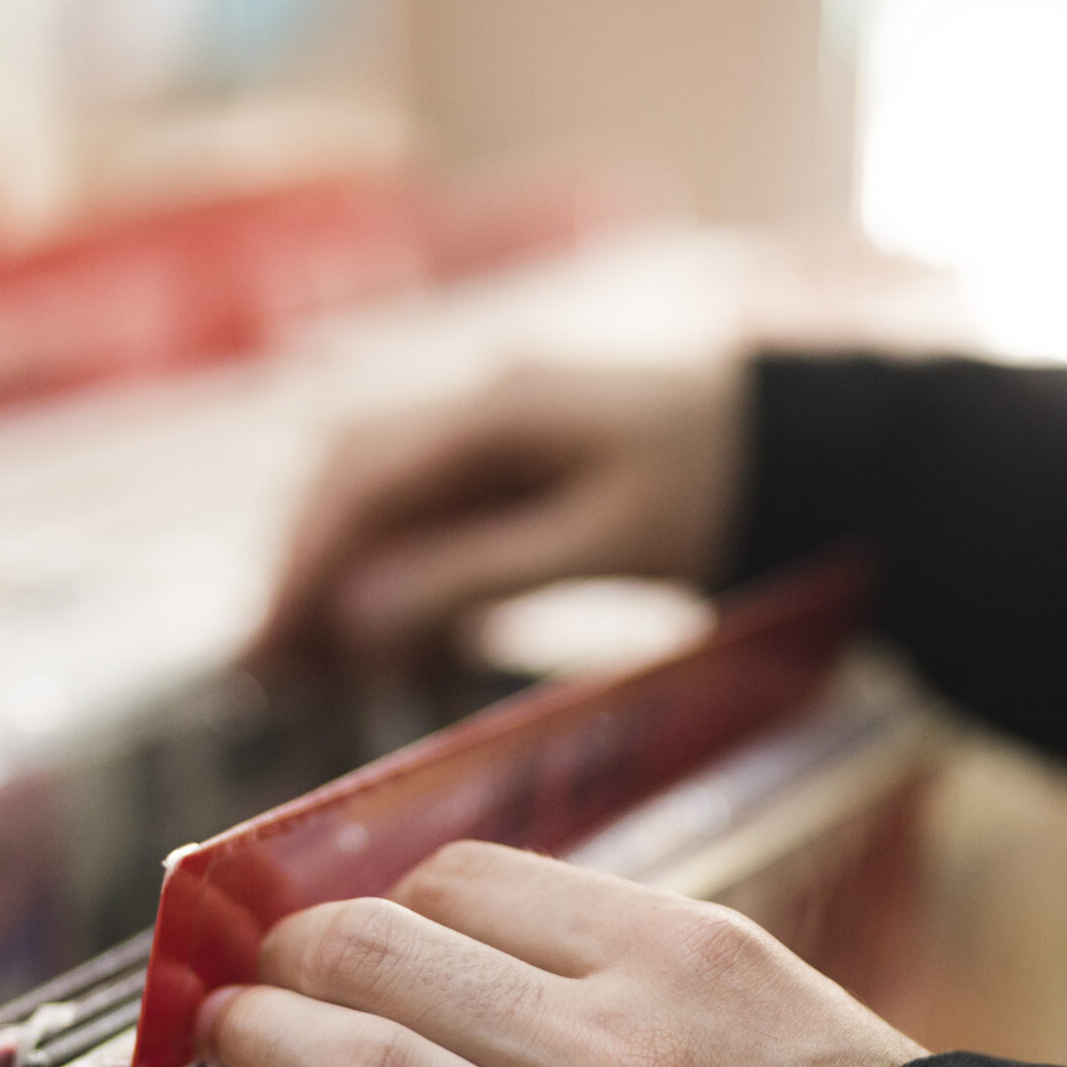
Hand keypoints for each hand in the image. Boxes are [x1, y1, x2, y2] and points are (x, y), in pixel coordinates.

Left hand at [161, 839, 924, 1066]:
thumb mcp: (776, 997)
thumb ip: (636, 959)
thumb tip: (478, 929)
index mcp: (684, 958)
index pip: (474, 884)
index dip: (389, 897)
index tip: (356, 922)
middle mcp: (623, 1055)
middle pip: (394, 959)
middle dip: (296, 951)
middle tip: (256, 967)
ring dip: (260, 1041)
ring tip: (217, 1032)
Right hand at [257, 362, 747, 665]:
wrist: (802, 444)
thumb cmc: (717, 487)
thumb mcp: (606, 540)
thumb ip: (480, 574)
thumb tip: (355, 616)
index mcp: (499, 407)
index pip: (362, 481)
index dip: (303, 566)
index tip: (264, 647)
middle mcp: (483, 400)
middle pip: (354, 477)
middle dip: (307, 568)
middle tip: (269, 666)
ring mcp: (501, 422)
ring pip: (385, 491)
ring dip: (346, 570)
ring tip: (314, 663)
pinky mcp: (523, 456)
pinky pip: (435, 506)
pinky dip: (403, 568)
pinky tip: (396, 637)